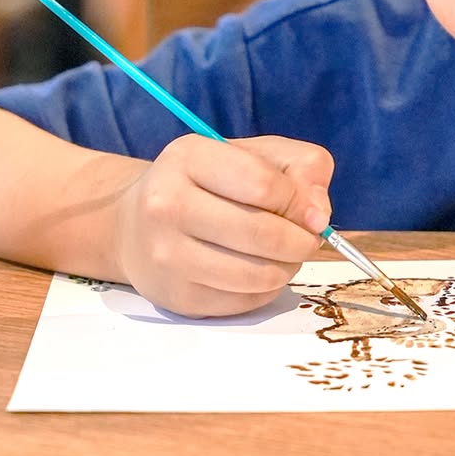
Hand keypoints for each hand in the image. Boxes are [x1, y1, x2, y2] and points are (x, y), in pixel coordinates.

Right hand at [114, 134, 332, 316]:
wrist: (135, 224)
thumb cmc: (208, 183)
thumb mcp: (254, 154)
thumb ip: (301, 167)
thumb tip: (319, 215)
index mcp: (189, 157)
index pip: (264, 185)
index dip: (300, 202)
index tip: (313, 212)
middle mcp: (168, 204)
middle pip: (262, 233)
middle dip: (302, 241)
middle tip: (309, 239)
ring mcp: (167, 255)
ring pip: (257, 274)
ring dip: (288, 267)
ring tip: (286, 254)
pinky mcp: (175, 296)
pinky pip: (244, 301)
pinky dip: (266, 289)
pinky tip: (259, 270)